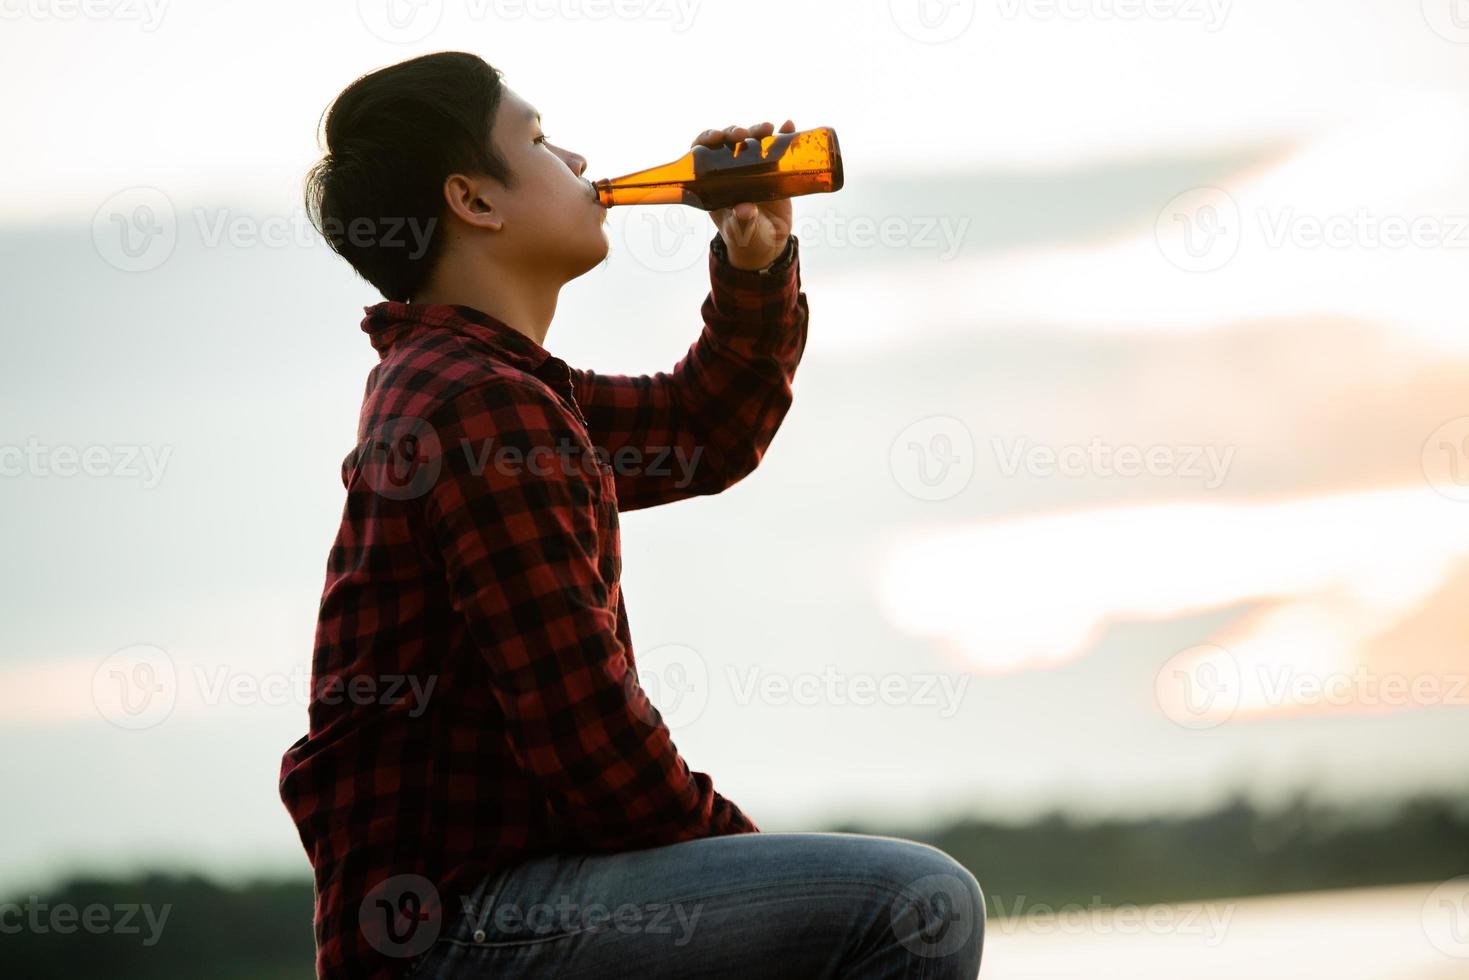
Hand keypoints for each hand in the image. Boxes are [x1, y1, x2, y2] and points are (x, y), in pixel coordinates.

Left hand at [691, 119, 795, 270]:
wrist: (769, 243)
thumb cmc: (747, 238)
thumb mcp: (742, 231)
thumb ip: (742, 221)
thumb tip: (744, 210)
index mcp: (714, 182)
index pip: (703, 152)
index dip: (707, 139)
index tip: (717, 137)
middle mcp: (731, 170)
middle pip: (728, 141)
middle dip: (735, 132)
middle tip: (744, 134)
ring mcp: (753, 167)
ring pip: (751, 140)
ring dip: (758, 130)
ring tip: (768, 129)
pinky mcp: (773, 169)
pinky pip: (776, 147)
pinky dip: (783, 134)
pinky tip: (788, 126)